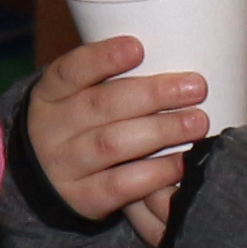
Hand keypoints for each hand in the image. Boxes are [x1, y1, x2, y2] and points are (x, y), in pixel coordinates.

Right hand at [26, 33, 210, 247]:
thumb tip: (171, 57)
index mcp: (49, 94)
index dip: (102, 58)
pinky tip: (180, 163)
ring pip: (112, 144)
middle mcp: (50, 129)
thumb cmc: (82, 126)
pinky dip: (154, 173)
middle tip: (195, 87)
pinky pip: (120, 185)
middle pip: (100, 106)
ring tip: (197, 122)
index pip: (70, 71)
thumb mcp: (80, 97)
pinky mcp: (81, 199)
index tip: (138, 47)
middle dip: (152, 94)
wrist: (49, 180)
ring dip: (160, 131)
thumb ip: (114, 81)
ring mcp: (63, 167)